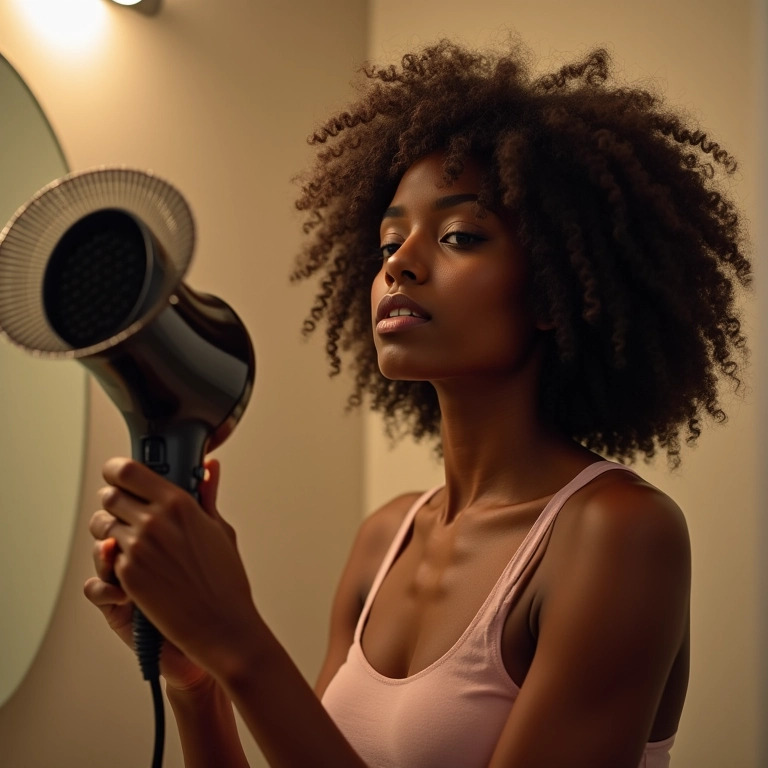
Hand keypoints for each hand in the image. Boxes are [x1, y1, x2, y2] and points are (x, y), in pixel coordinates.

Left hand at [84, 457, 258, 686]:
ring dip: (111, 528)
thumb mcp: (220, 529)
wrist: (220, 625)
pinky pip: (108, 556)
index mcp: (178, 504)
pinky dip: (118, 557)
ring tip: (131, 537)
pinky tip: (140, 564)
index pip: (127, 470)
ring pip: (102, 525)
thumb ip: (207, 495)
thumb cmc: (225, 580)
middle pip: (108, 495)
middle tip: (129, 508)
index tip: (120, 473)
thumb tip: (209, 468)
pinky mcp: (126, 576)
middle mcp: (153, 522)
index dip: (118, 470)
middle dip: (115, 500)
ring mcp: (136, 549)